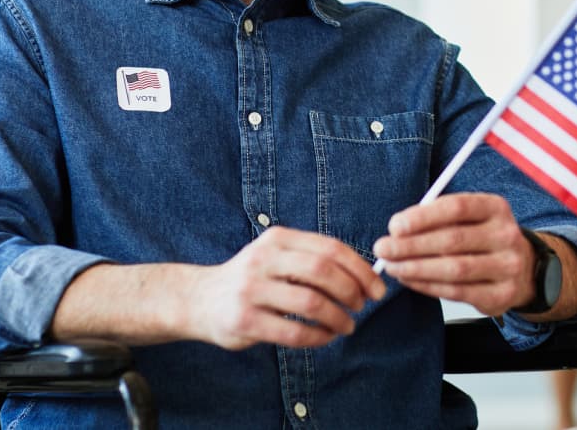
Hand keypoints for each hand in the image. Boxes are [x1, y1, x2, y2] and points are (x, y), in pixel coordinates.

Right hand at [189, 226, 385, 350]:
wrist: (200, 299)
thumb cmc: (252, 279)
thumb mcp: (276, 256)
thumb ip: (311, 259)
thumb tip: (364, 276)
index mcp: (278, 239)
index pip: (330, 248)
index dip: (360, 270)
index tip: (377, 289)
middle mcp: (264, 258)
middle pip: (323, 271)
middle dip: (351, 291)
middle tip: (362, 307)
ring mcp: (252, 289)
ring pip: (311, 302)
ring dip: (338, 318)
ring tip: (347, 326)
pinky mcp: (245, 320)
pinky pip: (294, 331)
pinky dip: (318, 337)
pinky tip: (325, 337)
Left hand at [371, 193, 534, 316]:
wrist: (523, 270)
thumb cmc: (483, 238)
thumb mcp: (469, 219)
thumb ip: (438, 218)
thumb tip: (397, 229)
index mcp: (496, 207)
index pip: (456, 207)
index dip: (423, 217)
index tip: (395, 226)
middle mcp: (506, 235)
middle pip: (452, 240)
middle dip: (411, 245)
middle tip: (383, 249)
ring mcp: (508, 267)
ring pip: (454, 269)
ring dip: (416, 268)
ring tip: (392, 267)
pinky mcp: (501, 295)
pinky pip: (458, 292)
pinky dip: (428, 286)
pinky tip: (410, 280)